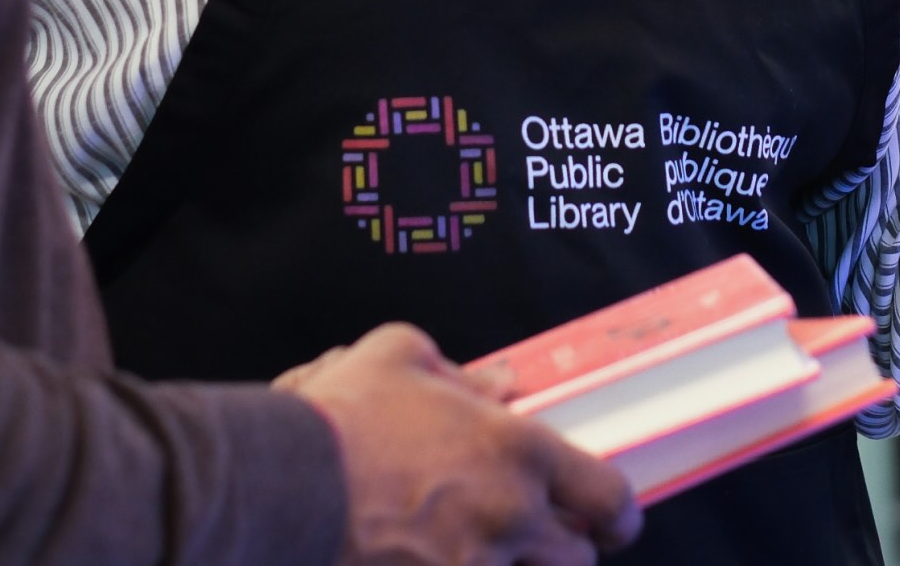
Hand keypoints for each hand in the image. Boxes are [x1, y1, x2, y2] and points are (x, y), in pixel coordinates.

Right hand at [275, 323, 641, 565]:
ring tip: (479, 546)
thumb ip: (460, 373)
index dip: (617, 511)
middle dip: (565, 549)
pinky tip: (440, 560)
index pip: (607, 496)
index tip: (611, 517)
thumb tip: (499, 385)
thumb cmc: (343, 413)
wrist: (281, 484)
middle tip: (539, 535)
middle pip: (577, 561)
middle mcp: (508, 519)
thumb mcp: (402, 354)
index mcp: (515, 451)